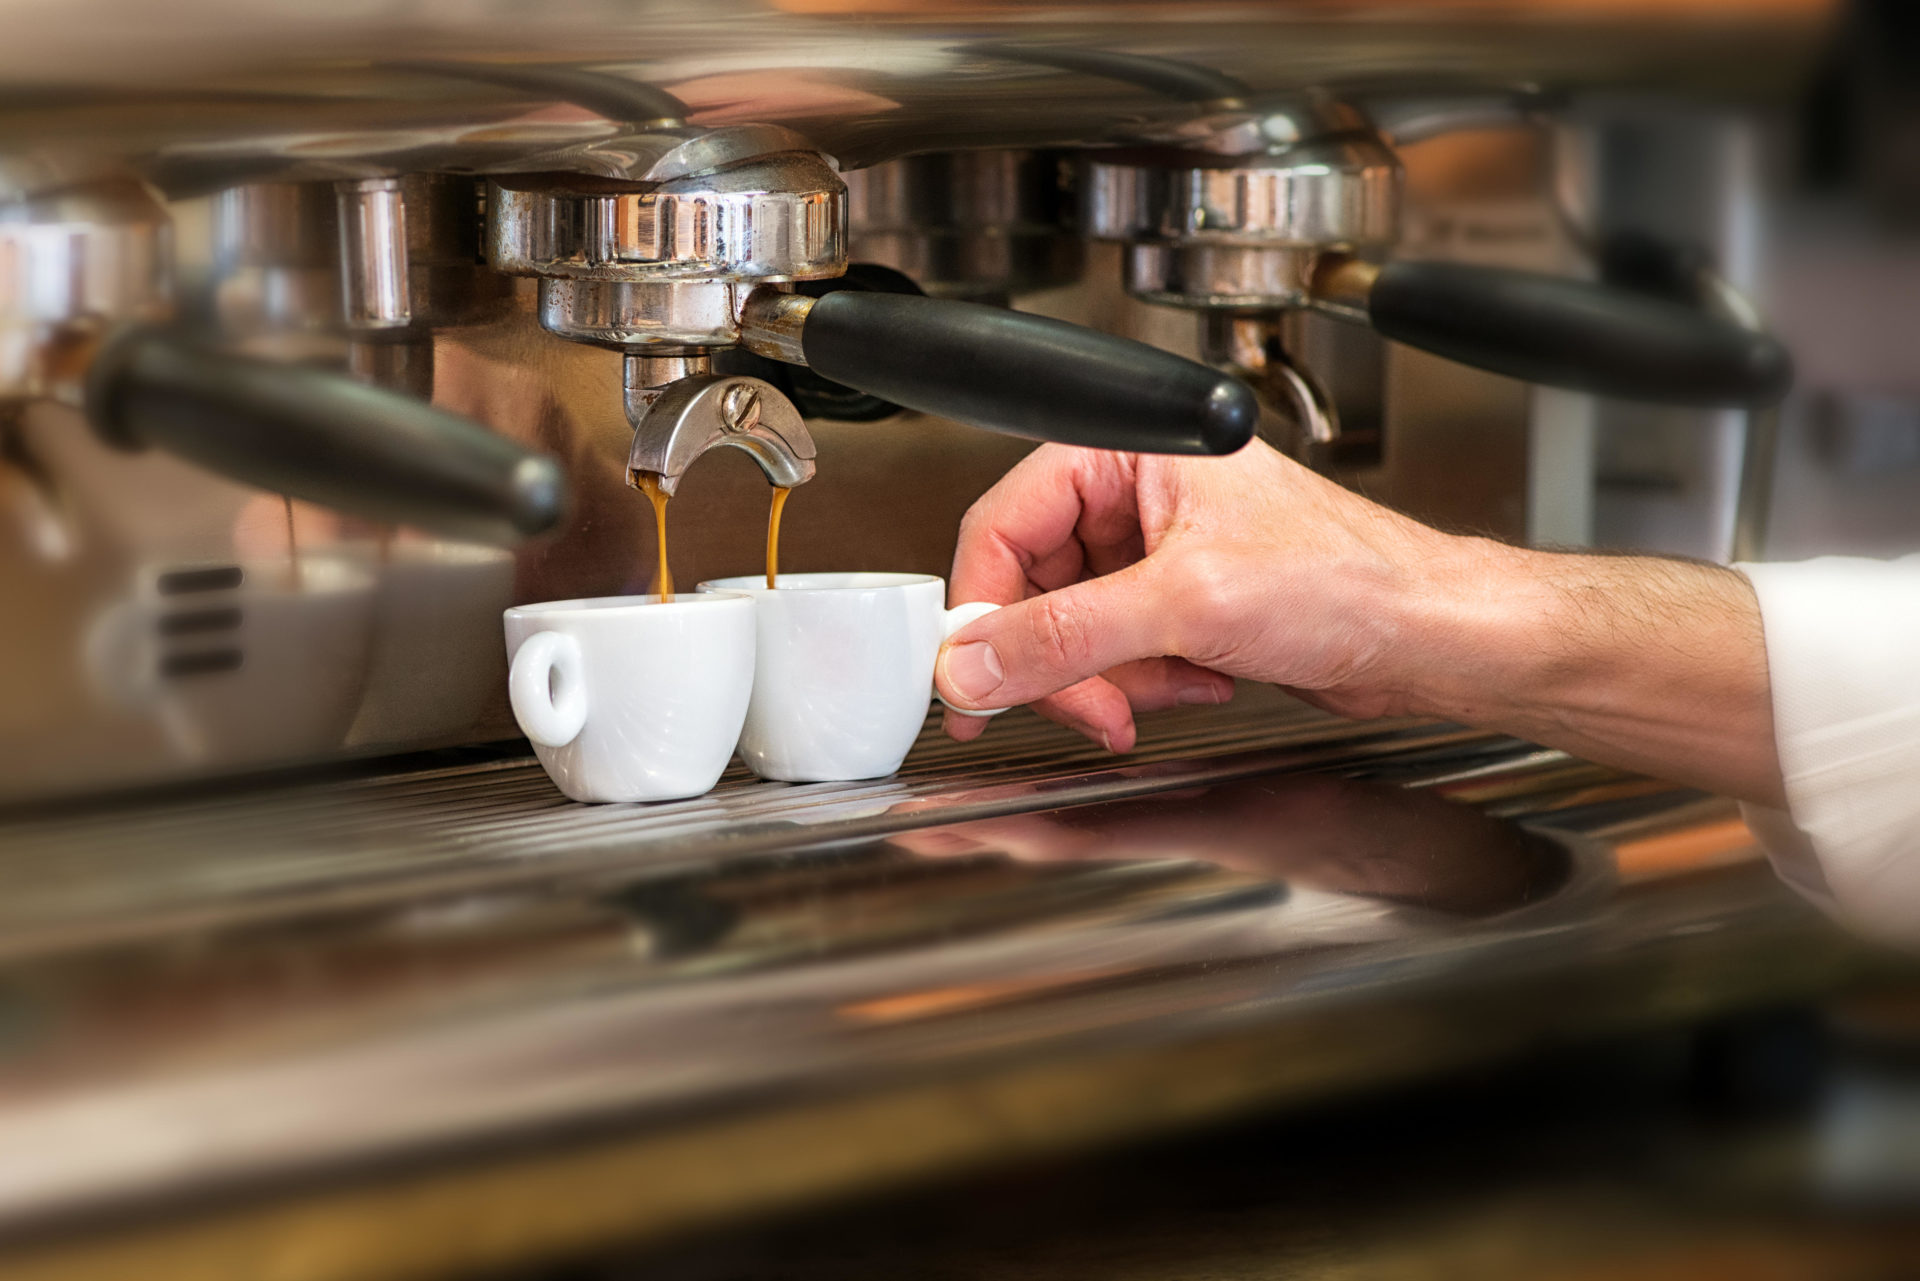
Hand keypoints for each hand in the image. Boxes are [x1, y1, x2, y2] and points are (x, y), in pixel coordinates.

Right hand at [935, 439, 1785, 807]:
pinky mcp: (1183, 602)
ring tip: (1159, 692)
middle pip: (1034, 584)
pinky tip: (1198, 683)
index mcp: (1131, 451)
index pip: (1005, 523)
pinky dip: (1144, 683)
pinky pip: (1118, 652)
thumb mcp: (1186, 604)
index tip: (973, 674)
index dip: (983, 606)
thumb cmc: (1353, 580)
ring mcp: (1161, 551)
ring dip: (1107, 679)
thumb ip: (1064, 637)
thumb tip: (973, 663)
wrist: (1432, 638)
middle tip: (1069, 707)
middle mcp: (1140, 493)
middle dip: (1056, 659)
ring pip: (1073, 628)